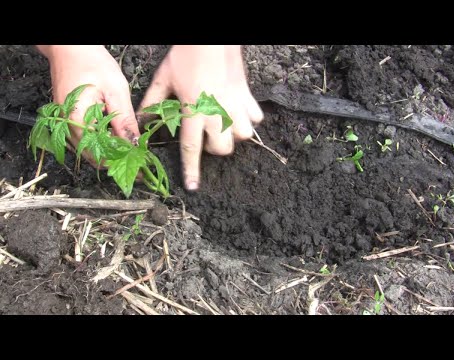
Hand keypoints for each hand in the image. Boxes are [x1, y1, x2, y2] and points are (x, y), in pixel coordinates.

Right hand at [37, 45, 139, 164]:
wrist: (70, 47)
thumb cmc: (91, 63)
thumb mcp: (115, 91)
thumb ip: (124, 121)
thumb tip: (134, 145)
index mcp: (77, 122)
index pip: (101, 154)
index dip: (122, 163)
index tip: (140, 170)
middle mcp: (67, 127)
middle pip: (93, 156)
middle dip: (117, 163)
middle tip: (139, 168)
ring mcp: (66, 124)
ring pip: (89, 150)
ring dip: (110, 155)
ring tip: (131, 157)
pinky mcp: (69, 120)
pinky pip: (86, 139)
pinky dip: (102, 144)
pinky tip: (117, 143)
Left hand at [139, 45, 263, 189]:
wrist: (210, 39)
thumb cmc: (185, 57)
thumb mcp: (164, 79)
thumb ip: (153, 103)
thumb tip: (142, 120)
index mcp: (194, 112)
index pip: (191, 148)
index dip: (191, 170)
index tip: (192, 187)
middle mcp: (217, 114)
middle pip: (222, 149)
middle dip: (214, 149)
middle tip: (205, 135)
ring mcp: (235, 106)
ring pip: (243, 137)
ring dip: (233, 135)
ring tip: (223, 124)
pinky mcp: (247, 97)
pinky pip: (255, 118)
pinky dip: (248, 119)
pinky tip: (237, 111)